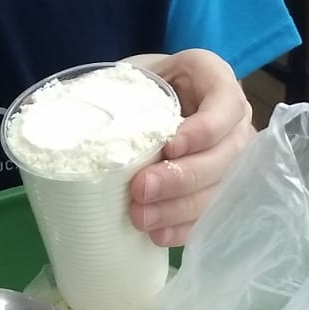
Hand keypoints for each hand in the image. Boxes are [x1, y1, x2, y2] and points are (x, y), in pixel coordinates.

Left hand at [126, 49, 253, 246]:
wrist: (146, 102)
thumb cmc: (139, 85)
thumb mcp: (130, 74)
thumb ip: (115, 88)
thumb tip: (76, 117)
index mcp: (213, 78)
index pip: (225, 105)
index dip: (204, 130)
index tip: (169, 146)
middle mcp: (232, 120)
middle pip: (225, 155)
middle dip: (182, 177)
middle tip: (141, 189)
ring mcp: (230, 157)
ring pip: (220, 188)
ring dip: (180, 208)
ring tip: (142, 218)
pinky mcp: (220, 188)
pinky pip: (212, 213)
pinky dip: (184, 227)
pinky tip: (158, 235)